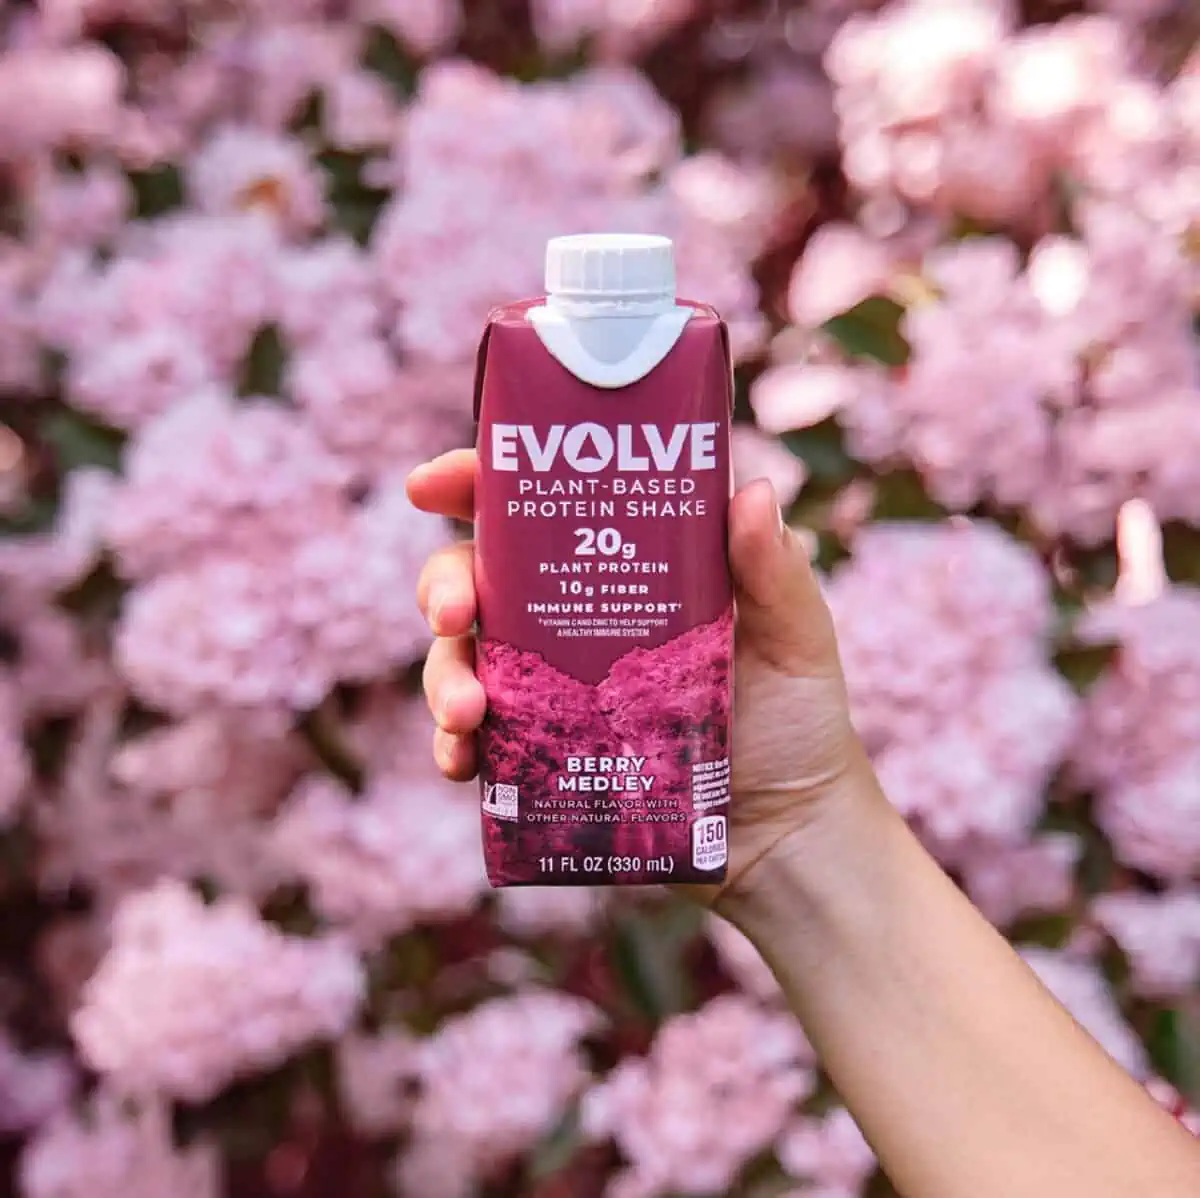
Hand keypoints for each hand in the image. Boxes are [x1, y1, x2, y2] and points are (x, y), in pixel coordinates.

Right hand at [407, 448, 867, 906]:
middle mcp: (573, 621)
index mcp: (621, 570)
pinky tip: (462, 759)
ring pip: (462, 661)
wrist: (789, 832)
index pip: (538, 511)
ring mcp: (551, 690)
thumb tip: (756, 492)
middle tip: (453, 615)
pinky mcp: (541, 756)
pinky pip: (476, 744)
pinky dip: (453, 747)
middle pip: (477, 581)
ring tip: (467, 711)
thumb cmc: (798, 720)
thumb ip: (776, 572)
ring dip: (443, 676)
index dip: (475, 486)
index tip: (431, 484)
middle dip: (443, 588)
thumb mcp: (795, 637)